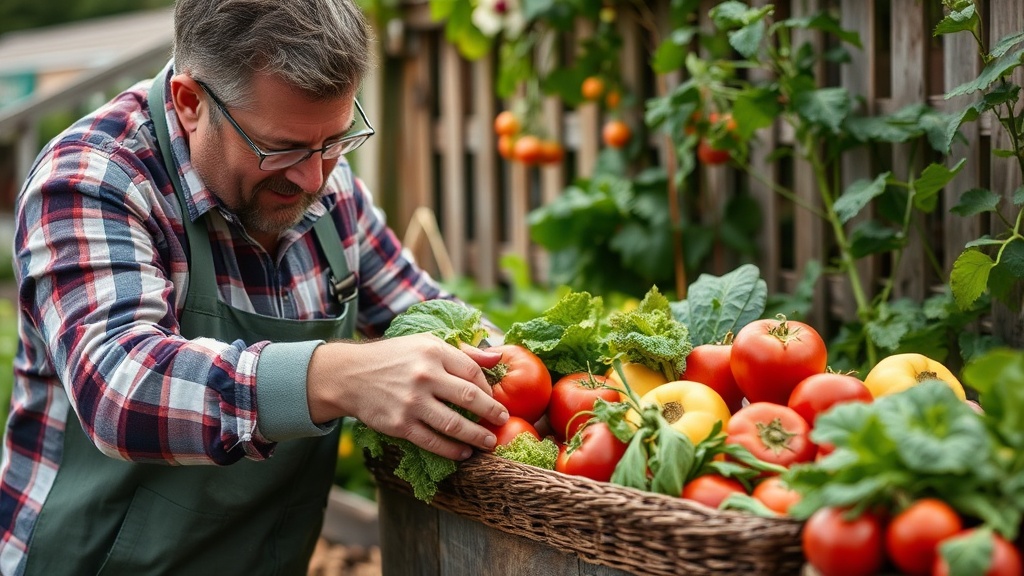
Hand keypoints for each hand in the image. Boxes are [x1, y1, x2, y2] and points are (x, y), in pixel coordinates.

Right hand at [306, 334, 509, 459]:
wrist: (350, 375)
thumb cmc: (394, 358)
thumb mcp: (426, 343)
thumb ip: (463, 351)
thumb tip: (498, 356)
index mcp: (433, 352)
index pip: (472, 371)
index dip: (488, 387)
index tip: (493, 398)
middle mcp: (424, 376)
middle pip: (469, 397)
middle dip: (492, 412)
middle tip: (504, 421)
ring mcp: (412, 402)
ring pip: (454, 424)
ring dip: (477, 436)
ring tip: (489, 442)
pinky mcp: (400, 424)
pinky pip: (433, 441)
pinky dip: (452, 450)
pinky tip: (464, 452)